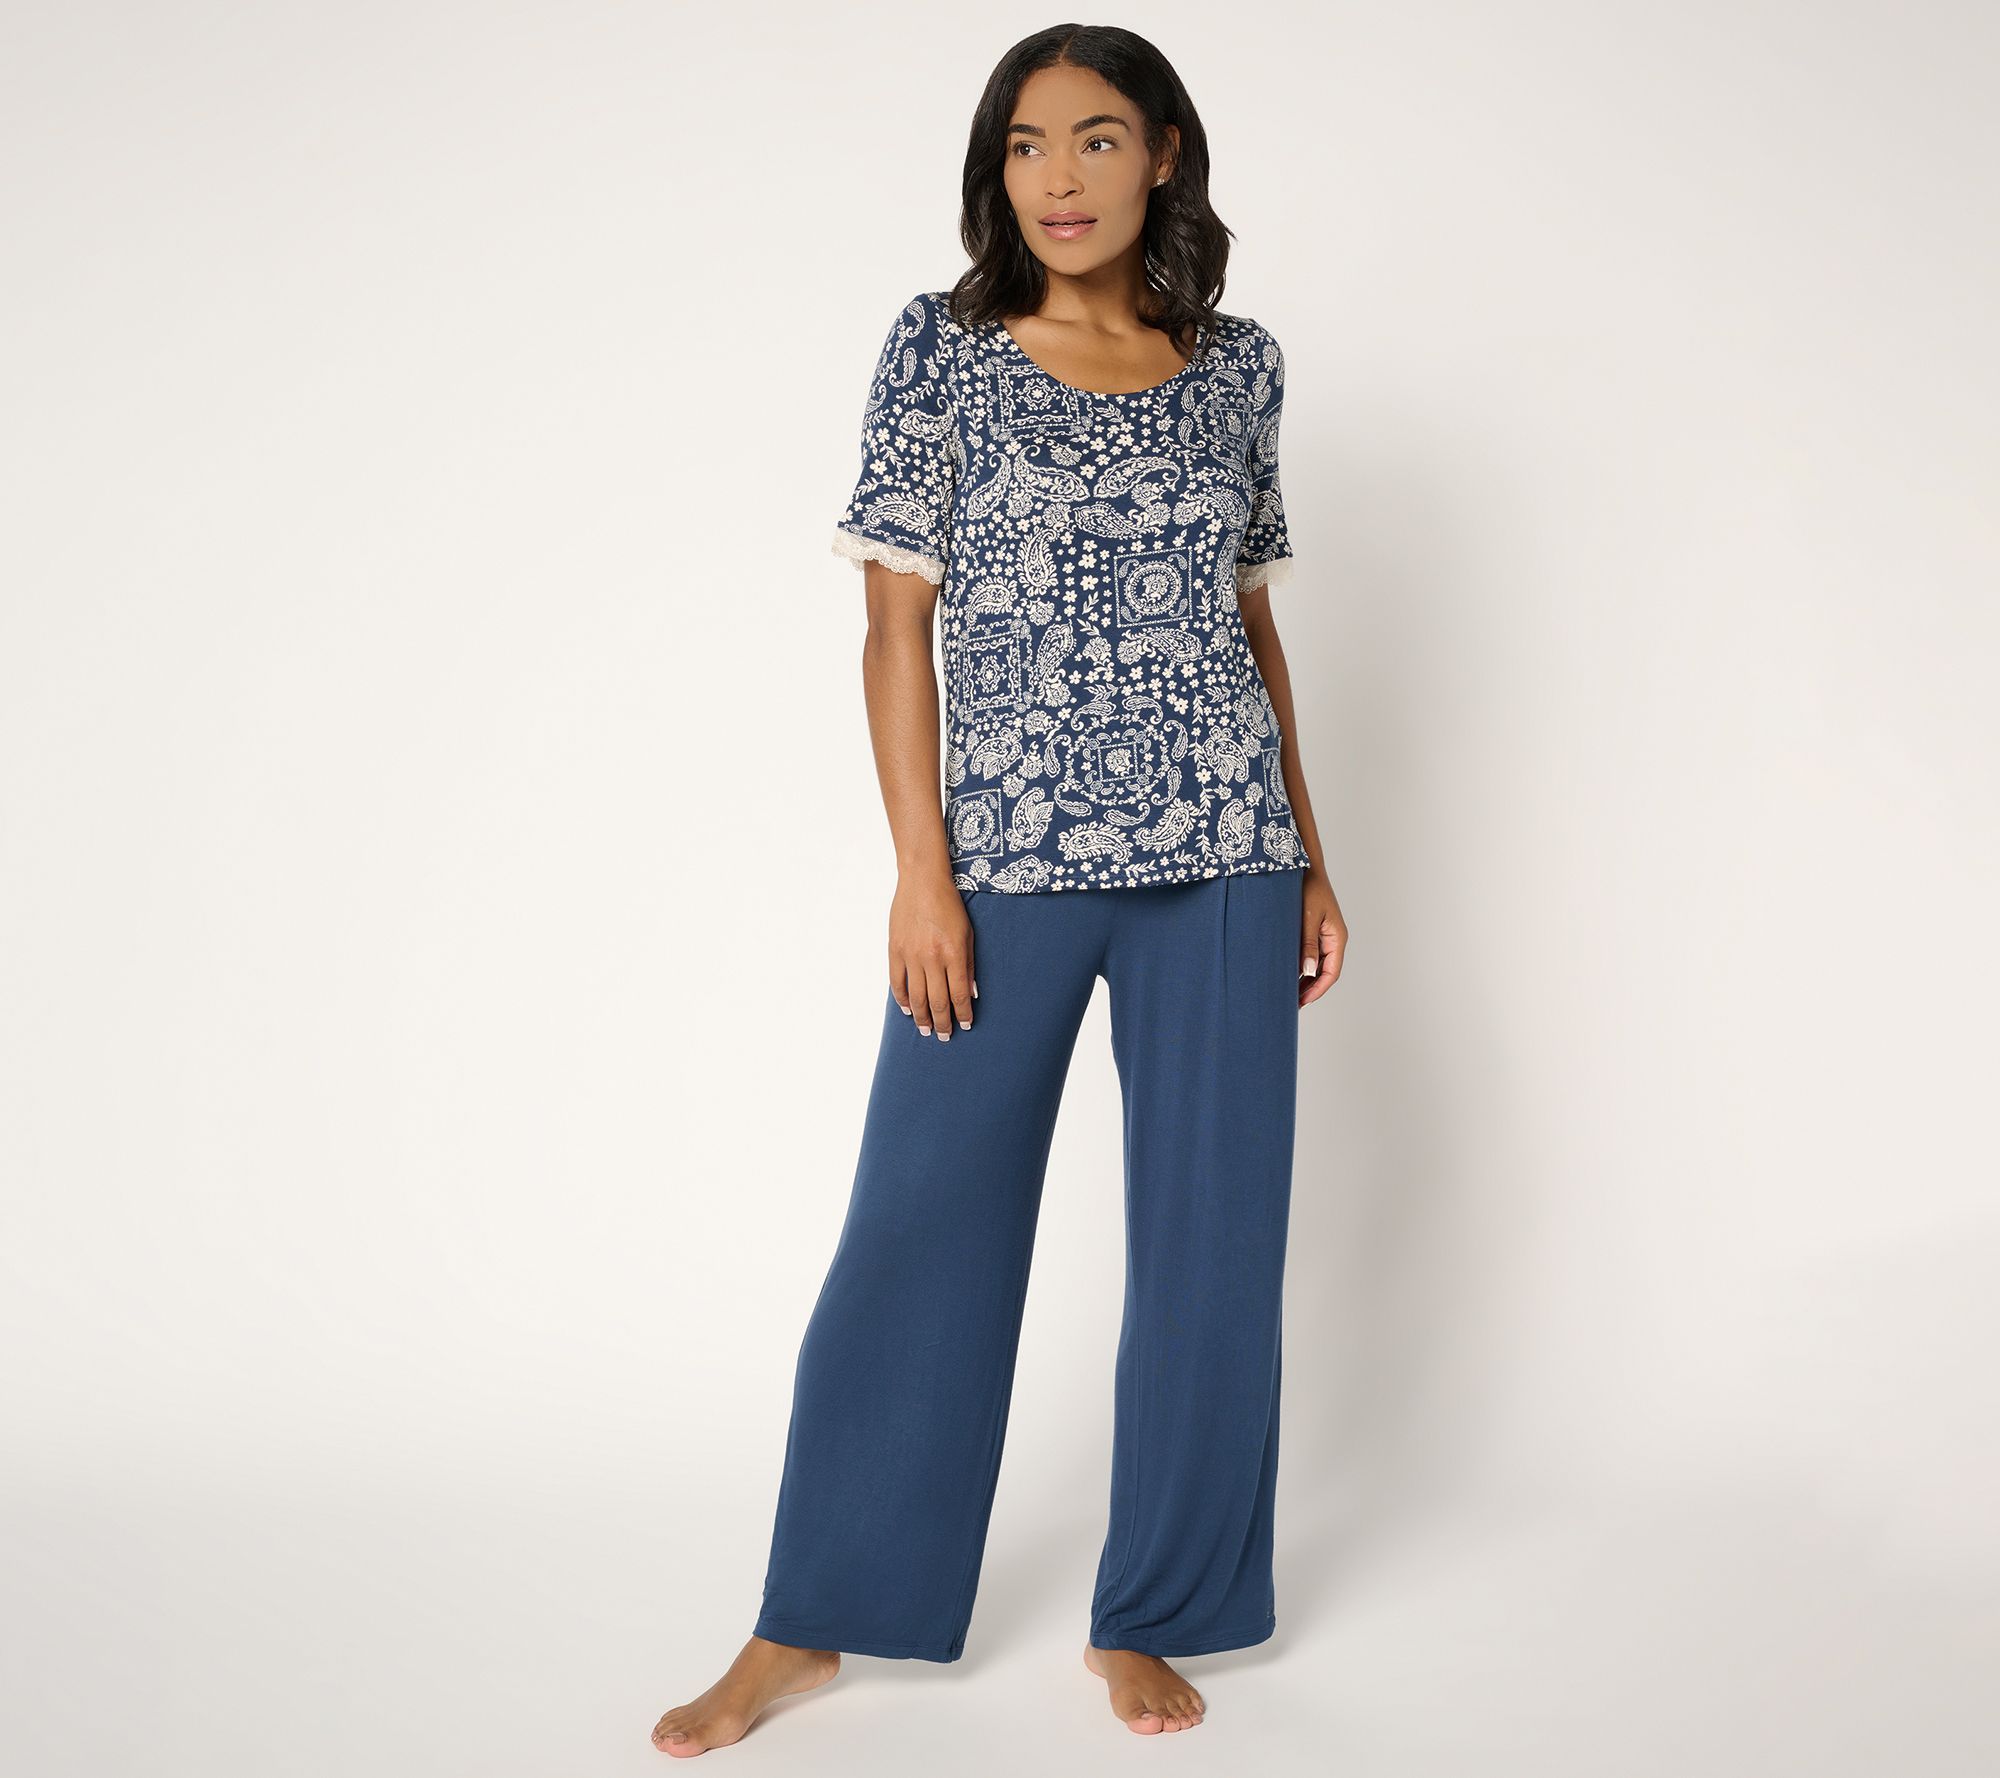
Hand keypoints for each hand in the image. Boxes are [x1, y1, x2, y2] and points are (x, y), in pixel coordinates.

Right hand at [889, 867, 976, 1039]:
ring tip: (926, 1030)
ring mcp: (910, 955)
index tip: (965, 1025)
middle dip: (942, 1023)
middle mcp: (932, 958)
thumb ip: (969, 965)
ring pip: (916, 997)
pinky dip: (902, 999)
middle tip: (944, 1036)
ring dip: (922, 1017)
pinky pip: (897, 982)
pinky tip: (908, 1010)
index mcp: (953, 954)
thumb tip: (971, 994)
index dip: (962, 1014)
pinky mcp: (895, 950)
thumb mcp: (968, 934)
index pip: (958, 994)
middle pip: (937, 1001)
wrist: (922, 882)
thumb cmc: (949, 905)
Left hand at [1298, 867, 1346, 1007]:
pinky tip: (1286, 973)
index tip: (1302, 1001)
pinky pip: (1310, 954)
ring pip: (1317, 965)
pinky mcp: (1313, 931)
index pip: (1331, 972)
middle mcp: (1333, 939)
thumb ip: (1308, 944)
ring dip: (1305, 979)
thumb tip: (1307, 972)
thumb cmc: (1308, 887)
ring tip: (1287, 993)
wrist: (1304, 866)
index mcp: (1336, 937)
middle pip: (1325, 972)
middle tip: (1292, 1003)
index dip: (1317, 989)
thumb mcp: (1307, 917)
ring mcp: (1324, 935)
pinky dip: (1300, 966)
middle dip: (1310, 989)